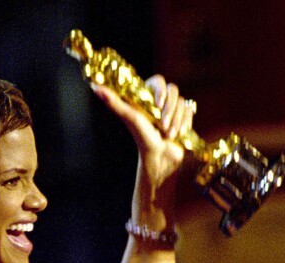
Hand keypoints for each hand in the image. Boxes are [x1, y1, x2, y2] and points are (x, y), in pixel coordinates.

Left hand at [91, 76, 192, 193]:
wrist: (160, 159)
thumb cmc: (142, 139)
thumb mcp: (129, 117)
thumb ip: (113, 102)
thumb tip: (95, 86)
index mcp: (146, 98)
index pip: (158, 81)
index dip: (160, 91)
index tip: (157, 105)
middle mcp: (159, 101)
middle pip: (173, 89)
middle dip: (169, 110)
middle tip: (162, 126)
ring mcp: (173, 109)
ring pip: (182, 102)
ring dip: (176, 120)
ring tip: (168, 134)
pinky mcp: (183, 117)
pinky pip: (190, 110)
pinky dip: (185, 123)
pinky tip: (178, 134)